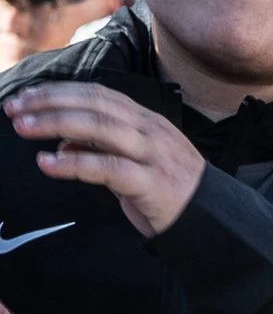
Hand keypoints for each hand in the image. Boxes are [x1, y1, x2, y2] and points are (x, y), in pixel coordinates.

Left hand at [6, 82, 208, 238]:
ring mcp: (153, 155)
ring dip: (56, 124)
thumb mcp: (134, 163)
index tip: (26, 98)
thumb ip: (101, 149)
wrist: (212, 221)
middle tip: (14, 108)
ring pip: (100, 127)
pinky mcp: (151, 183)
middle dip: (50, 102)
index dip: (59, 92)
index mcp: (147, 122)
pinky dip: (73, 164)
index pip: (99, 94)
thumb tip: (62, 142)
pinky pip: (107, 167)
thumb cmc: (170, 192)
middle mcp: (150, 131)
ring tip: (23, 128)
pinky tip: (47, 163)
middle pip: (95, 104)